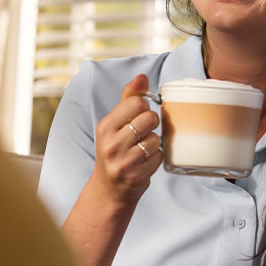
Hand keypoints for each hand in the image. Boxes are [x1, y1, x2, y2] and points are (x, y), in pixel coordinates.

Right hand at [90, 74, 162, 204]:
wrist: (109, 189)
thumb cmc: (115, 150)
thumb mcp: (114, 124)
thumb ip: (128, 99)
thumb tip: (142, 77)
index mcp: (105, 126)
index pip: (137, 103)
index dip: (144, 108)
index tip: (138, 116)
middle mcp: (111, 144)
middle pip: (150, 118)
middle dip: (152, 124)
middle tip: (143, 133)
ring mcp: (123, 162)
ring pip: (156, 139)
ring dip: (154, 143)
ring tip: (142, 149)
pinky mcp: (136, 176)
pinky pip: (159, 157)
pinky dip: (156, 158)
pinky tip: (145, 162)